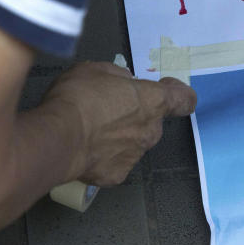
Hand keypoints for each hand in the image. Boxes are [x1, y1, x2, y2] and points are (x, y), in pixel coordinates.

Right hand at [40, 62, 195, 186]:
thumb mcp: (96, 70)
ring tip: (90, 131)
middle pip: (152, 122)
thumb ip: (118, 77)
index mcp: (152, 101)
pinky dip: (103, 157)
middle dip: (135, 116)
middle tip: (107, 110)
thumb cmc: (79, 97)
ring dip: (119, 137)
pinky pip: (114, 162)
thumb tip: (123, 83)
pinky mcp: (117, 174)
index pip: (184, 99)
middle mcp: (150, 130)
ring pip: (133, 143)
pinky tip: (85, 149)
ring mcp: (135, 156)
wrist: (59, 138)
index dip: (178, 93)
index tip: (167, 89)